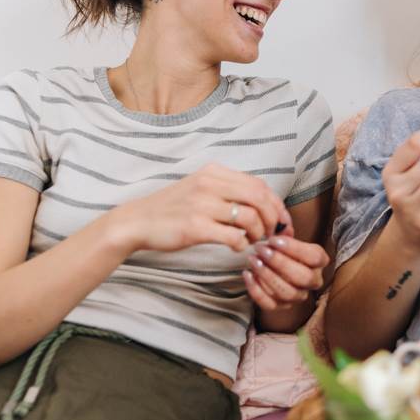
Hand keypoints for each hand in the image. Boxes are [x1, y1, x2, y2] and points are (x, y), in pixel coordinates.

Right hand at [115, 163, 291, 253]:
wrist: (137, 221)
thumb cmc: (172, 208)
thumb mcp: (200, 187)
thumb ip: (227, 189)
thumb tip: (263, 202)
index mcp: (214, 172)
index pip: (258, 184)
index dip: (276, 204)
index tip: (282, 220)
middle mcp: (209, 184)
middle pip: (259, 198)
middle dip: (273, 218)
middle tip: (272, 233)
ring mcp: (202, 205)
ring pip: (250, 217)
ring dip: (259, 233)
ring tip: (253, 240)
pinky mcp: (195, 227)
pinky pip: (233, 236)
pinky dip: (242, 244)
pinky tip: (236, 247)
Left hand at [244, 236, 328, 310]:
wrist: (275, 266)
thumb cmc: (283, 250)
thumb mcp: (285, 237)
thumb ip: (284, 231)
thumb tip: (280, 226)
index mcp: (319, 262)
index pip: (314, 257)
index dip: (294, 249)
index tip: (274, 240)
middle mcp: (313, 281)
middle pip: (302, 277)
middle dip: (279, 262)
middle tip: (261, 250)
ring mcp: (298, 295)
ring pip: (287, 292)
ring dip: (267, 275)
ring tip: (253, 261)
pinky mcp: (282, 306)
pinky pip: (270, 304)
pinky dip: (256, 290)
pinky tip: (247, 274)